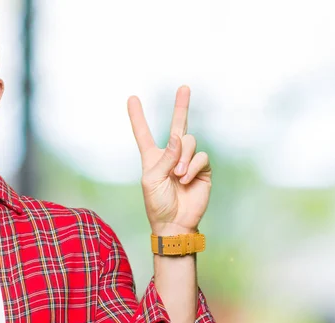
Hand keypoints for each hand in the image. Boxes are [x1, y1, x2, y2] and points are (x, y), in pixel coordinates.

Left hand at [128, 85, 210, 235]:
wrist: (175, 223)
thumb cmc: (157, 204)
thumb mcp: (153, 179)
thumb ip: (165, 157)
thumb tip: (178, 136)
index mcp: (153, 157)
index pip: (144, 133)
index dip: (137, 117)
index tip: (132, 98)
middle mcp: (171, 155)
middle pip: (177, 125)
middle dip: (181, 106)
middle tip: (184, 87)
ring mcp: (187, 160)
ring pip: (188, 142)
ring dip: (182, 157)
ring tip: (178, 175)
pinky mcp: (202, 169)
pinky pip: (201, 156)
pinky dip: (193, 166)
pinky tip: (187, 179)